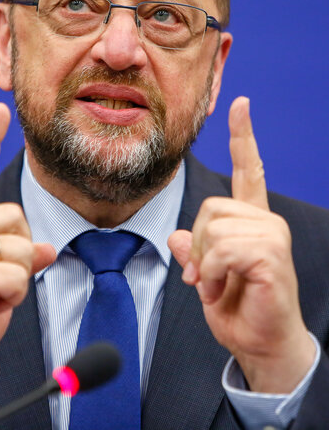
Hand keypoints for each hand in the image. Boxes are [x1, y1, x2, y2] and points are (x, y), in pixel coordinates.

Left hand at [168, 97, 314, 392]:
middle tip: (204, 275)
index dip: (243, 137)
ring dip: (204, 264)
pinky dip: (211, 274)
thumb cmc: (238, 307)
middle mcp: (264, 220)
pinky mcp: (271, 253)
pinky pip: (221, 249)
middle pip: (209, 206)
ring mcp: (271, 234)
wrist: (261, 342)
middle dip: (196, 245)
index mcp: (250, 219)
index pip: (247, 170)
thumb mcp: (204, 274)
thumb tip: (176, 235)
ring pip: (213, 228)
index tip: (240, 104)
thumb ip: (192, 250)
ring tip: (215, 284)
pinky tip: (220, 288)